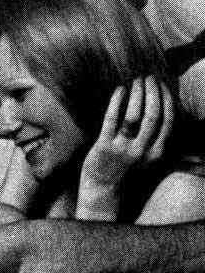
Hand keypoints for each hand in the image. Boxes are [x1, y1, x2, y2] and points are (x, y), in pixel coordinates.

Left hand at [76, 76, 173, 220]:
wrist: (103, 194)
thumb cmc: (126, 172)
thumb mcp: (148, 159)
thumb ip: (156, 140)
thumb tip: (163, 111)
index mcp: (157, 153)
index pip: (168, 120)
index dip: (166, 98)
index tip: (162, 84)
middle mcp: (142, 151)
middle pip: (153, 114)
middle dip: (152, 91)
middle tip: (148, 77)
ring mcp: (123, 149)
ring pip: (134, 114)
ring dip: (136, 93)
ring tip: (136, 81)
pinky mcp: (104, 147)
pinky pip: (111, 119)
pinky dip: (116, 101)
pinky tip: (119, 90)